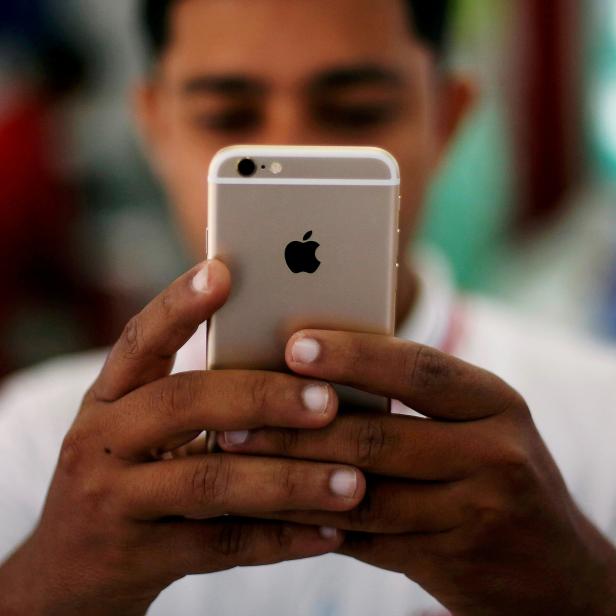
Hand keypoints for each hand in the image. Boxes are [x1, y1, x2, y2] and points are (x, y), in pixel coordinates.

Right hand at [0, 265, 365, 615]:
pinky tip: (329, 531)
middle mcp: (102, 440)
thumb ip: (200, 398)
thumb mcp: (144, 429)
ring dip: (289, 480)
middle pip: (183, 403)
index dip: (178, 304)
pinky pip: (221, 546)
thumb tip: (300, 367)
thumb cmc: (131, 478)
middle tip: (329, 400)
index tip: (223, 271)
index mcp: (110, 396)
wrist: (71, 571)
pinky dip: (281, 539)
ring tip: (354, 480)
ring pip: (210, 481)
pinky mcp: (137, 558)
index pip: (140, 338)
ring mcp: (113, 501)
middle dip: (262, 397)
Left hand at [218, 329, 615, 614]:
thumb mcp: (475, 421)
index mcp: (495, 400)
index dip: (354, 356)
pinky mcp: (452, 562)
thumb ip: (411, 398)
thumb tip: (312, 371)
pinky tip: (267, 507)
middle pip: (379, 435)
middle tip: (232, 414)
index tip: (294, 344)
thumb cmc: (496, 472)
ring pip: (362, 493)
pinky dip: (310, 522)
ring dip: (289, 478)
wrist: (555, 569)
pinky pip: (364, 540)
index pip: (418, 369)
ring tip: (233, 456)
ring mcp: (477, 512)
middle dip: (296, 427)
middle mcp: (495, 452)